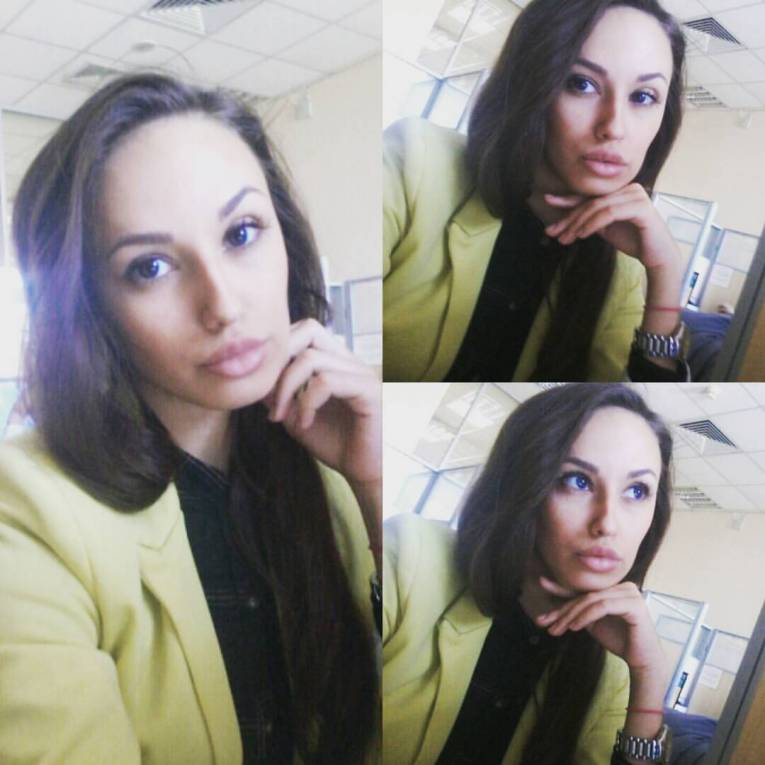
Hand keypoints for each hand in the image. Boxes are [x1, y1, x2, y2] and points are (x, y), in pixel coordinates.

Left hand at [266, 318, 380, 489]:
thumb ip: (279, 394)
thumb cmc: (338, 444)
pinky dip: (306, 402)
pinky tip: (304, 423)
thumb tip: (253, 378)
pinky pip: (326, 381)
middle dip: (280, 360)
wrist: (366, 472)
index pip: (304, 331)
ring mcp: (362, 372)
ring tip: (282, 416)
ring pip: (311, 358)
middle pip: (309, 329)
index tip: (265, 391)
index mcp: (336, 361)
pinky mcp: (369, 390)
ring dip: (287, 388)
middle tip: (270, 395)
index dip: (279, 353)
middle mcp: (351, 360)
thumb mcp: (297, 416)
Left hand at [535, 576, 663, 673]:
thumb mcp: (592, 622)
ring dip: (571, 615)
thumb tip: (555, 607)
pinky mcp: (634, 604)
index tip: (541, 584)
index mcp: (614, 587)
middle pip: (585, 595)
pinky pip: (602, 607)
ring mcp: (630, 593)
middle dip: (563, 609)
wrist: (642, 660)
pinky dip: (586, 616)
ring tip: (558, 628)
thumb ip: (578, 610)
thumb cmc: (619, 640)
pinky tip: (575, 627)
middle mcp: (623, 585)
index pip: (583, 589)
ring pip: (591, 600)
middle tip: (545, 622)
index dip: (561, 588)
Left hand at [543, 184, 680, 272]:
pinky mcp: (641, 207)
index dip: (567, 199)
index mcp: (620, 191)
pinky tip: (581, 235)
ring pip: (597, 207)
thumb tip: (566, 220)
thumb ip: (590, 219)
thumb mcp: (605, 228)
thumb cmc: (633, 241)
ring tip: (565, 238)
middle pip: (591, 202)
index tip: (546, 200)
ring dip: (578, 224)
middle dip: (569, 218)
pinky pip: (609, 213)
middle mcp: (629, 188)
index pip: (590, 196)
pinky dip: (592, 224)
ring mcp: (636, 195)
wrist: (657, 256)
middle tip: (553, 232)